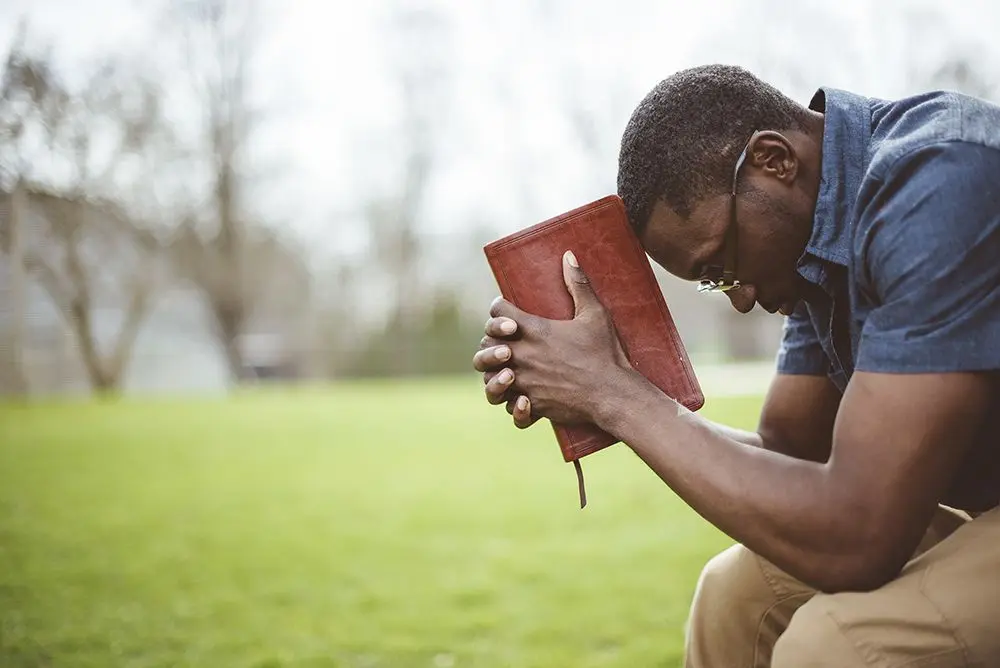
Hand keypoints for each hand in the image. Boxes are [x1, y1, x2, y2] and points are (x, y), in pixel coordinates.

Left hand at [473, 250, 630, 426]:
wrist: (613, 393)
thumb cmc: (604, 353)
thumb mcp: (594, 314)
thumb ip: (578, 284)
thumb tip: (568, 255)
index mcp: (533, 330)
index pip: (497, 311)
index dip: (500, 308)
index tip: (507, 309)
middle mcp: (522, 355)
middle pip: (486, 343)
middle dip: (491, 339)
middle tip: (505, 339)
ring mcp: (524, 381)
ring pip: (489, 378)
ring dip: (493, 372)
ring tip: (506, 368)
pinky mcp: (531, 404)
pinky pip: (506, 405)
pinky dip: (509, 401)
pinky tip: (519, 394)